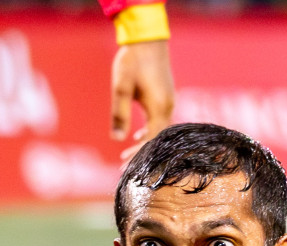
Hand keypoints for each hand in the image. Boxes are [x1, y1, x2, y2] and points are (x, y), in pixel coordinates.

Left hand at [109, 39, 173, 159]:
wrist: (148, 39)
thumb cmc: (132, 61)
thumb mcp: (121, 87)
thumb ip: (119, 113)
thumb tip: (117, 138)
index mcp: (159, 108)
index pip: (150, 139)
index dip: (138, 154)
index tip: (123, 165)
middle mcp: (168, 107)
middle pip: (157, 138)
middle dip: (141, 152)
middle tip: (124, 166)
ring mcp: (169, 101)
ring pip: (159, 130)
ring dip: (145, 142)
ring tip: (129, 154)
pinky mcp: (166, 96)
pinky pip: (160, 120)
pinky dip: (150, 130)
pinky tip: (139, 134)